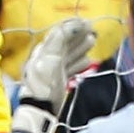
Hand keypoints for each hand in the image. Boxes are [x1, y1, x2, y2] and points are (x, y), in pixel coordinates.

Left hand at [11, 17, 97, 132]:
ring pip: (69, 55)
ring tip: (93, 41)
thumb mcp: (50, 58)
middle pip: (65, 43)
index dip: (72, 27)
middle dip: (78, 36)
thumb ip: (59, 41)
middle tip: (93, 31)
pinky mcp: (59, 80)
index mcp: (44, 50)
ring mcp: (53, 69)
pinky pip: (71, 68)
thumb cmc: (44, 82)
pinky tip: (88, 62)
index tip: (87, 23)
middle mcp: (48, 58)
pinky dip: (79, 63)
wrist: (40, 109)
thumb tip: (69, 25)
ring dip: (81, 47)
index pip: (59, 34)